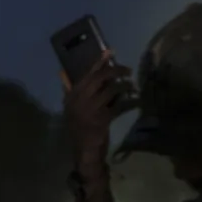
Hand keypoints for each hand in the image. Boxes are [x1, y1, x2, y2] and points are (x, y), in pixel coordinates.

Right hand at [62, 51, 134, 172]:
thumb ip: (71, 91)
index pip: (87, 74)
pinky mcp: (102, 120)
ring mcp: (90, 110)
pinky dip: (130, 103)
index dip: (99, 61)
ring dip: (125, 86)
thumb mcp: (73, 108)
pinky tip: (137, 102)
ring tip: (132, 86)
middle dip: (116, 71)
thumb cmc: (80, 128)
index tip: (110, 51)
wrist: (84, 151)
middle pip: (100, 78)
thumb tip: (64, 74)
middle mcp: (79, 100)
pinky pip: (119, 107)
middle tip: (128, 70)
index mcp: (72, 96)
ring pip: (111, 90)